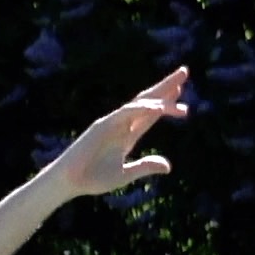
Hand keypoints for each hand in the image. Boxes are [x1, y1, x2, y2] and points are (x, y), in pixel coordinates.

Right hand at [43, 69, 186, 197]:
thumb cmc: (93, 179)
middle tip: (184, 71)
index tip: (184, 100)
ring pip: (140, 103)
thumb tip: (168, 166)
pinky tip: (158, 108)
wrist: (70, 182)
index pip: (151, 115)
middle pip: (148, 100)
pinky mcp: (102, 125)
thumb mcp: (126, 174)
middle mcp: (122, 125)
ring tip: (178, 86)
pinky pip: (126, 113)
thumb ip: (145, 167)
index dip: (167, 104)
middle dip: (166, 86)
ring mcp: (112, 123)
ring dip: (159, 94)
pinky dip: (142, 109)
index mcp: (128, 136)